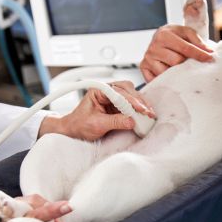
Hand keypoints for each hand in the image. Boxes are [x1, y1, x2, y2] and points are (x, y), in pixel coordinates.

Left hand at [39, 81, 154, 140]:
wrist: (73, 131)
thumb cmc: (79, 125)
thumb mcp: (96, 124)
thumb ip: (114, 122)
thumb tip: (131, 121)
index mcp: (99, 90)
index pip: (118, 92)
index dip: (131, 100)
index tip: (141, 109)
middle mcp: (107, 91)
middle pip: (128, 90)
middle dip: (139, 101)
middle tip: (148, 112)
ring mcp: (112, 98)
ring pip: (131, 96)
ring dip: (140, 105)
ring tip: (148, 115)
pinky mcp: (117, 107)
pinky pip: (130, 105)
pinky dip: (138, 110)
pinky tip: (144, 116)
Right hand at [140, 24, 213, 81]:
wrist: (160, 39)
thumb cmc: (175, 37)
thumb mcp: (186, 33)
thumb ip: (197, 41)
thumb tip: (209, 52)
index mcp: (164, 34)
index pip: (185, 48)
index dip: (199, 55)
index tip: (210, 59)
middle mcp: (153, 46)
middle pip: (177, 62)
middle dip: (186, 64)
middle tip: (190, 64)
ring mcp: (147, 59)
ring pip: (167, 72)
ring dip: (175, 73)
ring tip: (178, 68)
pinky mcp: (143, 69)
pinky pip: (158, 79)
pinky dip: (165, 79)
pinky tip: (169, 74)